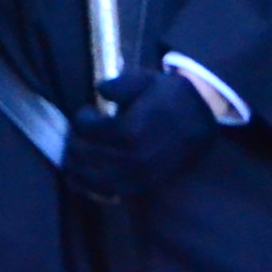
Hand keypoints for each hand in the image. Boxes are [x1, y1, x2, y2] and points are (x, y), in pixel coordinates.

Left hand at [62, 68, 219, 202]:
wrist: (201, 116)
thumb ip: (117, 84)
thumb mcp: (143, 80)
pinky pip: (110, 191)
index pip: (88, 129)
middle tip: (73, 134)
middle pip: (85, 154)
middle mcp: (132, 156)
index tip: (87, 111)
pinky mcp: (144, 184)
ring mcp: (138, 174)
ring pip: (93, 177)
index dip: (81, 118)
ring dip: (76, 167)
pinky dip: (90, 186)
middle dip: (73, 143)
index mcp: (130, 129)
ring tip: (70, 156)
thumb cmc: (169, 95)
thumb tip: (98, 90)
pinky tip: (80, 178)